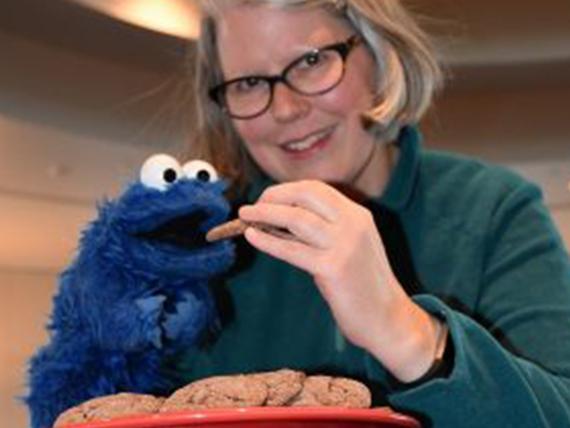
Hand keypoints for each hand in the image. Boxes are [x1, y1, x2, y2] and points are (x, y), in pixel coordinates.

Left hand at [239, 180, 441, 381]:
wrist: (389, 320)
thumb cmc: (363, 286)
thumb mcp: (349, 247)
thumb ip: (322, 232)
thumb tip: (278, 221)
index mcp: (357, 216)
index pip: (317, 189)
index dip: (287, 190)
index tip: (267, 198)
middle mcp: (353, 224)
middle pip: (305, 194)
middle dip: (273, 196)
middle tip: (253, 207)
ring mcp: (345, 245)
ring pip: (296, 218)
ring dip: (265, 214)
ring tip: (245, 215)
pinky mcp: (334, 268)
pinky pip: (292, 250)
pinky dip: (267, 241)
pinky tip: (252, 237)